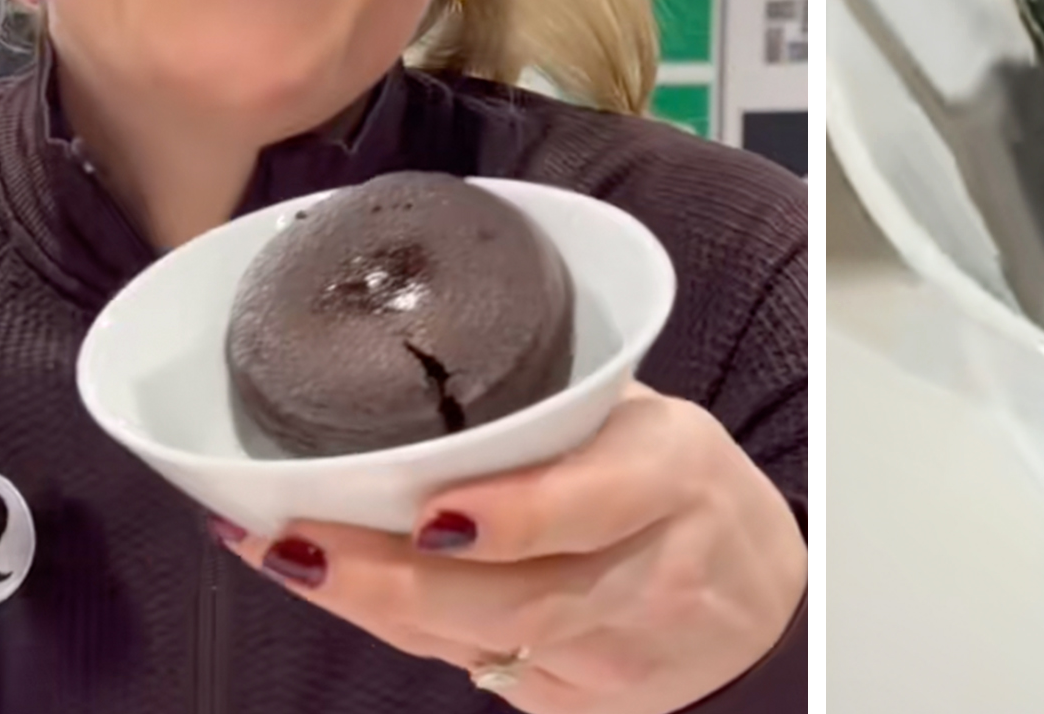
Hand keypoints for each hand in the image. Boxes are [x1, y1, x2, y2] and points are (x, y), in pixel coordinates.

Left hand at [221, 385, 805, 713]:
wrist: (762, 615)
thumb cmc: (686, 493)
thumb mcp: (651, 424)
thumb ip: (560, 408)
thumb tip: (423, 364)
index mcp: (674, 476)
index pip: (594, 505)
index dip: (514, 516)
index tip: (430, 511)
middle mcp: (649, 573)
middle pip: (515, 597)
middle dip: (392, 577)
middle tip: (294, 537)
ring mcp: (613, 654)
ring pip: (478, 641)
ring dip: (371, 603)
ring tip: (281, 553)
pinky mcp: (579, 705)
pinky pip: (473, 667)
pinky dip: (399, 627)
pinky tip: (333, 586)